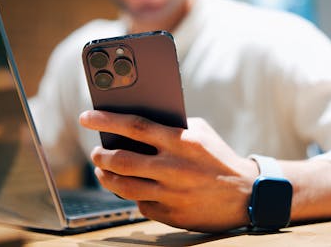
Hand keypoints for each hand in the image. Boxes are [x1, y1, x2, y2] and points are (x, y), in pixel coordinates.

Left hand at [79, 110, 258, 231]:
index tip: (86, 117)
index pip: (134, 127)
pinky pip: (140, 204)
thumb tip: (135, 124)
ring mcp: (171, 194)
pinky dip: (132, 195)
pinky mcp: (171, 215)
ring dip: (106, 176)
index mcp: (180, 141)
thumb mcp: (200, 132)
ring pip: (123, 186)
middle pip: (121, 160)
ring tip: (103, 169)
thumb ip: (171, 125)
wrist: (245, 193)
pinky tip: (133, 187)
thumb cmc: (218, 156)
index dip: (106, 120)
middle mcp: (172, 168)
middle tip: (96, 151)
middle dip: (101, 154)